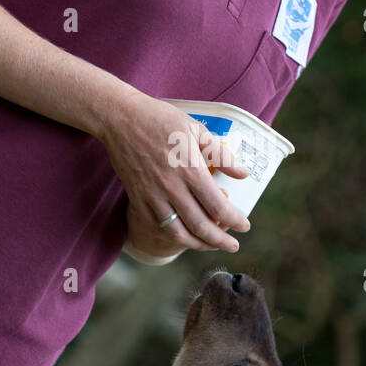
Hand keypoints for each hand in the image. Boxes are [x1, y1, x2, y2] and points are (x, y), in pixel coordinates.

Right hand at [102, 91, 251, 258]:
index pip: (218, 205)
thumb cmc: (160, 119)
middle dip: (220, 240)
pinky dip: (174, 236)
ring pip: (178, 232)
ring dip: (198, 244)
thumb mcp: (196, 130)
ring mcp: (153, 195)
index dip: (234, 220)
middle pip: (200, 225)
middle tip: (234, 246)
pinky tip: (186, 236)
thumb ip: (220, 154)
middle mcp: (172, 187)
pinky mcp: (138, 198)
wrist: (120, 119)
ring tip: (212, 246)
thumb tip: (242, 173)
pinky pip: (158, 226)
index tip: (245, 226)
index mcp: (190, 169)